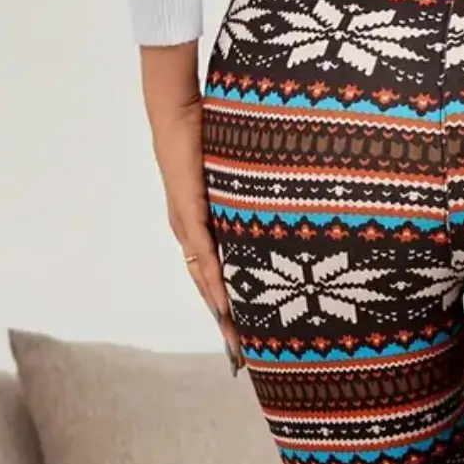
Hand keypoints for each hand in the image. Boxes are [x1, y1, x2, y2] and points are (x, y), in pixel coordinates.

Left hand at [139, 42, 243, 371]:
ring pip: (206, 280)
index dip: (232, 307)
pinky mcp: (187, 213)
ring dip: (221, 313)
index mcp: (207, 225)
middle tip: (242, 358)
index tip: (247, 338)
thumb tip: (284, 214)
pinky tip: (226, 307)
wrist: (179, 105)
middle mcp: (194, 231)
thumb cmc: (214, 132)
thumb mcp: (241, 176)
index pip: (221, 274)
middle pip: (211, 288)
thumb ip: (255, 199)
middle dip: (227, 323)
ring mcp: (189, 225)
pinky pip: (204, 257)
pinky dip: (215, 284)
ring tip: (237, 343)